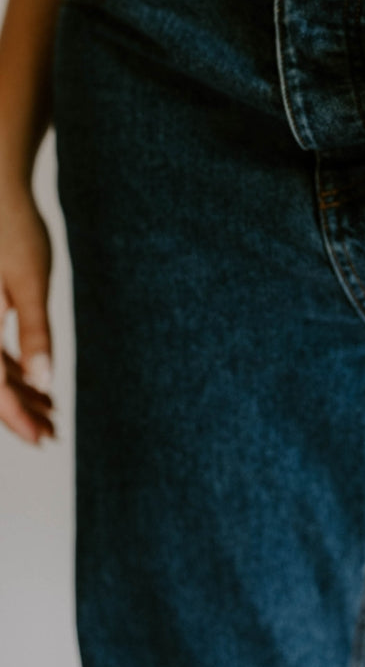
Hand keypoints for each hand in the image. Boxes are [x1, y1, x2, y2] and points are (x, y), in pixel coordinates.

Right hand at [0, 183, 55, 443]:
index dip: (15, 416)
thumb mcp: (29, 282)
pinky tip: (37, 383)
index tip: (42, 437)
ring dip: (15, 394)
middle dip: (17, 411)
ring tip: (50, 412)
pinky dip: (10, 370)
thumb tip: (40, 382)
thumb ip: (34, 332)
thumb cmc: (13, 230)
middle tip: (52, 432)